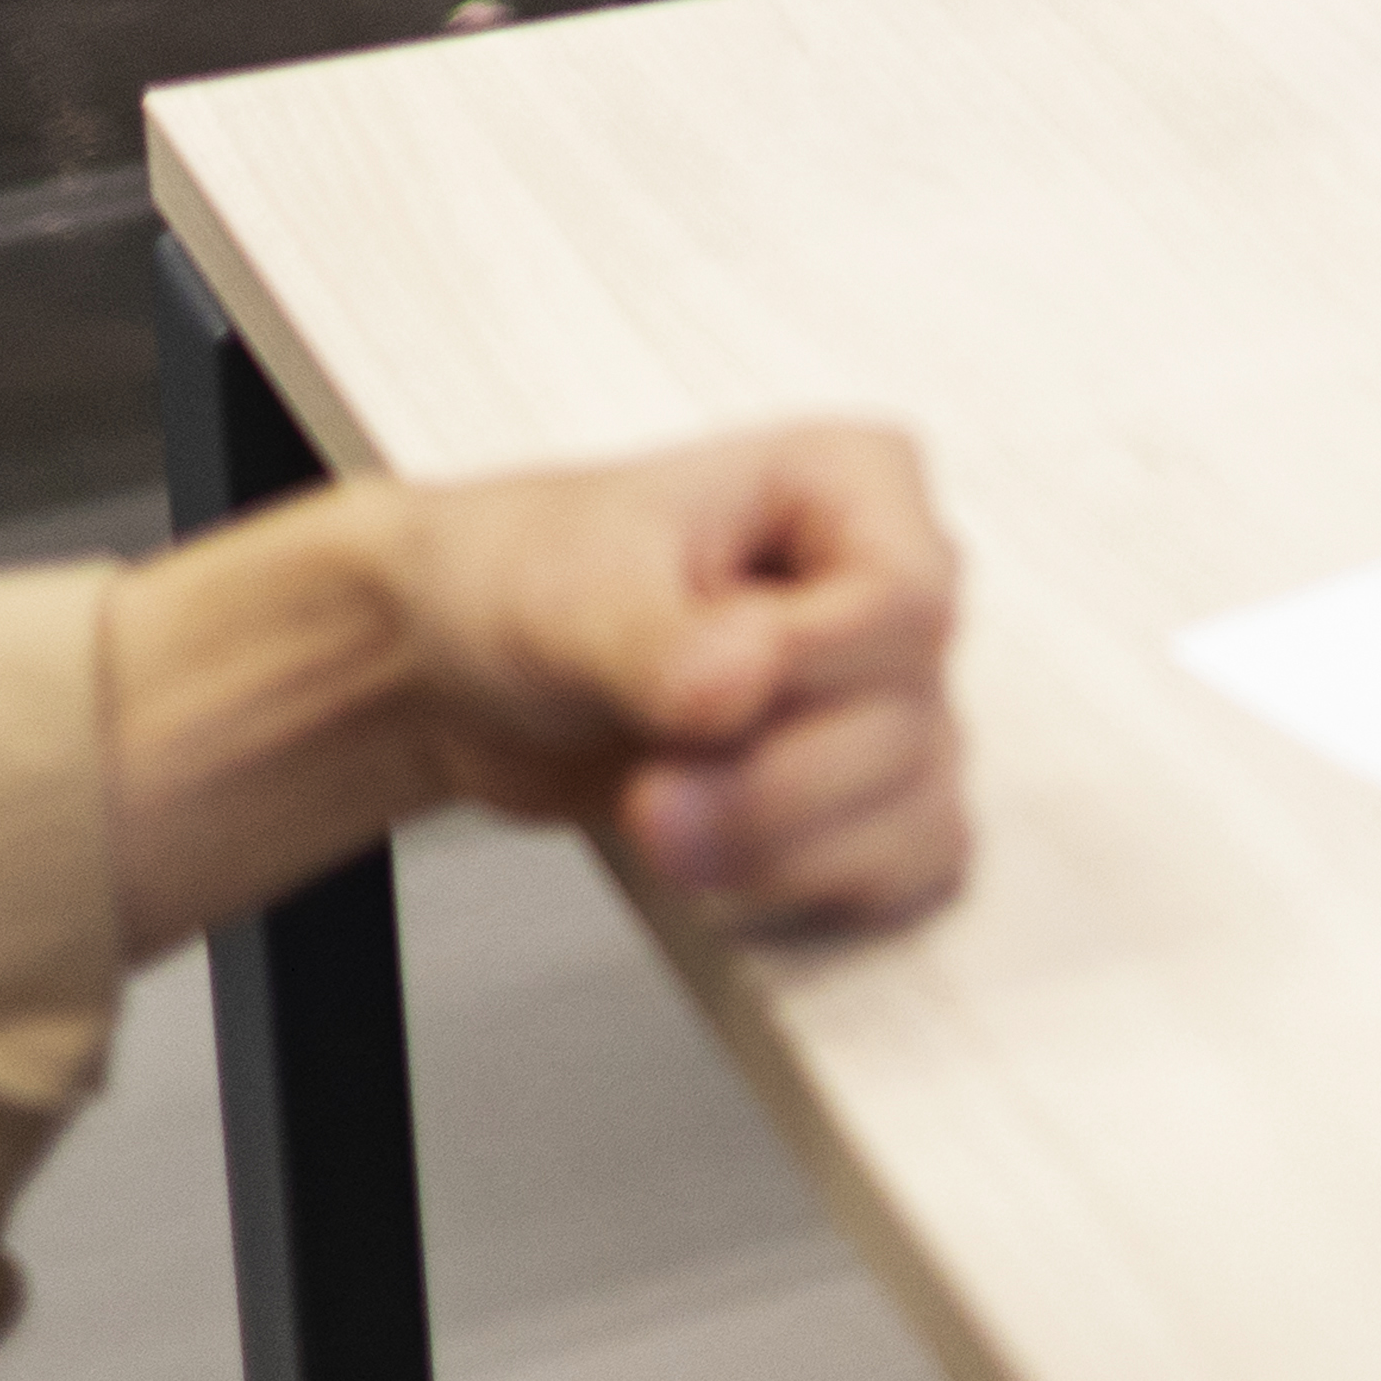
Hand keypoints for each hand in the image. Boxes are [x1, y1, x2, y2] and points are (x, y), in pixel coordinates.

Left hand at [381, 429, 975, 927]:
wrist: (462, 668)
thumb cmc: (521, 579)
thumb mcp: (569, 593)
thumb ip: (659, 642)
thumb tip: (742, 685)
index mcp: (852, 487)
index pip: (909, 597)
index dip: (811, 671)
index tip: (694, 702)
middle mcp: (890, 592)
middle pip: (911, 720)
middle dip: (768, 787)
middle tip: (649, 798)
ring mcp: (892, 698)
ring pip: (918, 809)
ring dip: (778, 852)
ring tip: (661, 824)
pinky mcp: (871, 795)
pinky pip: (910, 869)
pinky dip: (813, 893)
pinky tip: (720, 865)